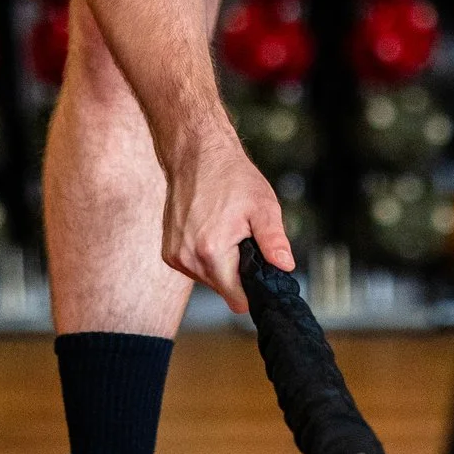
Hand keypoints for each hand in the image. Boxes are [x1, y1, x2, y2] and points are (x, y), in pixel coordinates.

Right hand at [163, 132, 293, 313]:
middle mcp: (188, 258)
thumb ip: (274, 241)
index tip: (260, 272)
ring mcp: (175, 256)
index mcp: (212, 251)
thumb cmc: (230, 176)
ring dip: (222, 264)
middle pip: (224, 289)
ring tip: (226, 232)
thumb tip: (285, 266)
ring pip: (209, 280)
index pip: (237, 299)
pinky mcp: (169, 252)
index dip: (254, 290)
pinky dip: (206, 257)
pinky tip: (211, 232)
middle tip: (244, 241)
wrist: (197, 154)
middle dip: (238, 272)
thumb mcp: (263, 206)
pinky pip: (195, 268)